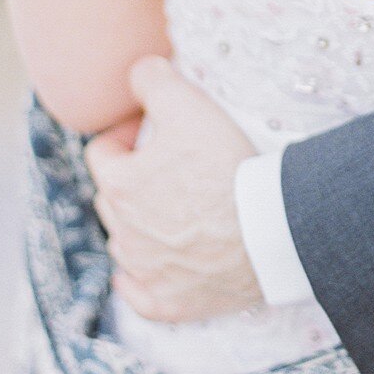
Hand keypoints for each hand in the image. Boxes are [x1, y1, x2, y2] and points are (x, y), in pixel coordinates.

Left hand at [84, 57, 261, 322]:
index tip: (153, 130)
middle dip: (131, 179)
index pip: (101, 152)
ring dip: (138, 226)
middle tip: (169, 165)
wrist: (271, 229)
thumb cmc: (228, 166)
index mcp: (121, 186)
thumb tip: (137, 70)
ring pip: (125, 245)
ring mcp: (147, 272)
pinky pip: (139, 296)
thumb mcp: (189, 104)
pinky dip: (140, 283)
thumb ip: (152, 80)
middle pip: (111, 199)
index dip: (126, 135)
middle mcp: (124, 234)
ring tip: (173, 209)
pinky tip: (148, 272)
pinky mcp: (172, 302)